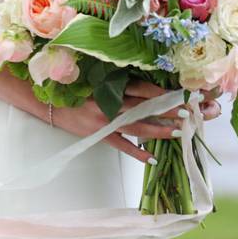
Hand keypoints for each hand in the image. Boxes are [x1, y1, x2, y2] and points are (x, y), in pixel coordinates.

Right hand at [48, 81, 219, 163]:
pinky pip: (122, 145)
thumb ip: (120, 84)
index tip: (182, 95)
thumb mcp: (97, 81)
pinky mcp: (98, 135)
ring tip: (178, 132)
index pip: (143, 88)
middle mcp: (109, 101)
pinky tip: (153, 157)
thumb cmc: (76, 91)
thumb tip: (149, 89)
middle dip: (168, 110)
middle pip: (144, 106)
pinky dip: (137, 152)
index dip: (163, 92)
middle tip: (189, 113)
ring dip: (158, 129)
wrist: (48, 103)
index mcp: (111, 85)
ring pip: (137, 125)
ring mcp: (104, 119)